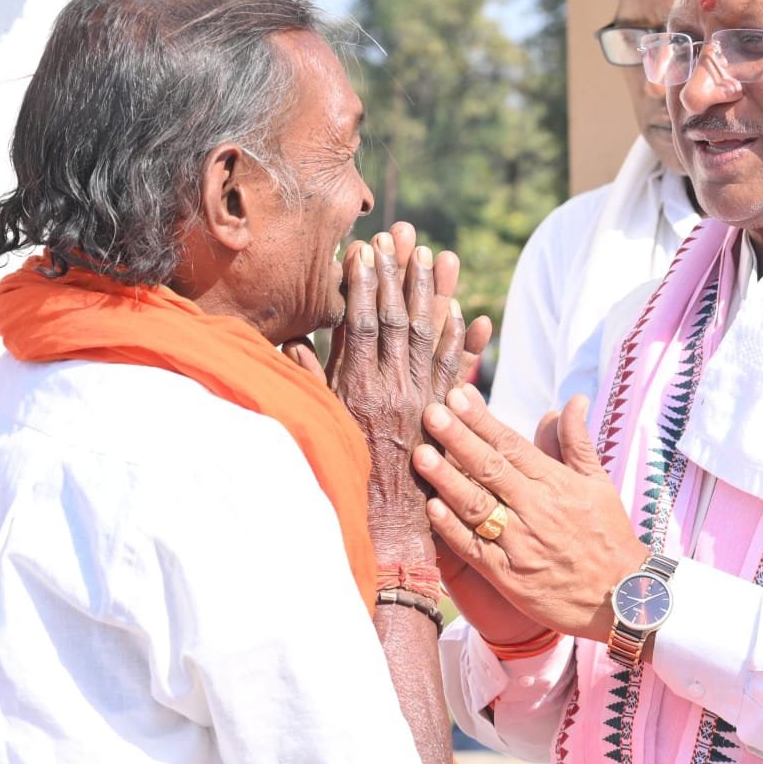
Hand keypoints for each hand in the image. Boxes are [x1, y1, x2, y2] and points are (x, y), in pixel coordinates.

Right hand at [327, 232, 466, 562]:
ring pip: (432, 337)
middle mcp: (393, 390)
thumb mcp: (317, 426)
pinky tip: (470, 314)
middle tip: (404, 234)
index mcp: (356, 389)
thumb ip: (307, 384)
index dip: (364, 283)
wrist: (383, 529)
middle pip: (400, 319)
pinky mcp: (445, 418)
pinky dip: (465, 342)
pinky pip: (458, 372)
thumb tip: (292, 342)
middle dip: (400, 274)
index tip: (365, 249)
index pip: (361, 323)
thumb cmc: (341, 478)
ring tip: (438, 255)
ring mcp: (424, 402)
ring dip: (435, 294)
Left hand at [412, 385, 647, 641]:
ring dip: (447, 480)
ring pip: (477, 506)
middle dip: (458, 438)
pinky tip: (431, 508)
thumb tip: (572, 400)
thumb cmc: (609, 535)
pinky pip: (475, 549)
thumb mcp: (598, 483)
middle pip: (490, 469)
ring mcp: (521, 544)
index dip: (482, 419)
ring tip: (420, 454)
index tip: (457, 395)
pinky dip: (452, 529)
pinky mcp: (510, 577)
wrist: (624, 598)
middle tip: (430, 412)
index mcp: (556, 483)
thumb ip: (576, 441)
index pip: (512, 444)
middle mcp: (536, 509)